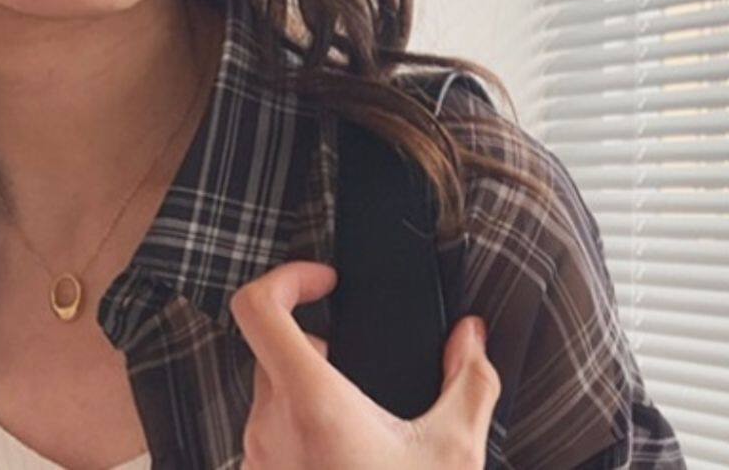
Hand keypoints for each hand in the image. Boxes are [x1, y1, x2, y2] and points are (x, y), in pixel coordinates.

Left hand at [231, 262, 499, 469]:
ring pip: (271, 397)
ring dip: (312, 394)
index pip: (257, 308)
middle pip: (273, 352)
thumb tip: (471, 337)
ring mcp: (257, 460)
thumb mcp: (455, 448)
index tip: (327, 283)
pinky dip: (305, 433)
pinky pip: (272, 438)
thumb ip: (470, 379)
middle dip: (319, 348)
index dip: (287, 277)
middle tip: (362, 367)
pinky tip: (350, 459)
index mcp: (311, 402)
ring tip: (365, 425)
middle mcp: (269, 427)